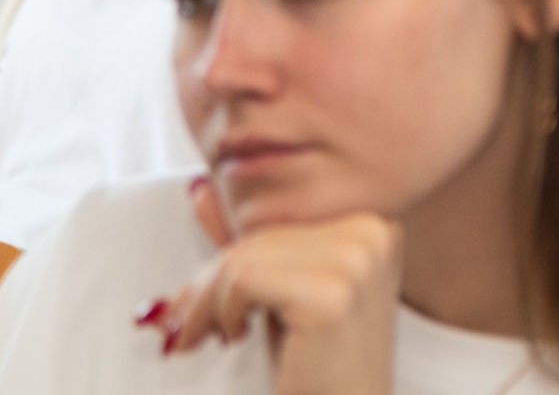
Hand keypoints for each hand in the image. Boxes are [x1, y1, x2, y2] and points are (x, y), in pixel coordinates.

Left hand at [140, 176, 402, 394]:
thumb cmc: (319, 366)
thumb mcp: (284, 290)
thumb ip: (252, 242)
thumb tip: (200, 191)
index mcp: (374, 220)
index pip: (279, 212)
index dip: (228, 253)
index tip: (195, 292)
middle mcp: (376, 229)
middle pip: (260, 230)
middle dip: (207, 282)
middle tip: (182, 323)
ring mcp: (360, 258)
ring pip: (245, 255)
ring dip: (206, 301)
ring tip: (204, 333)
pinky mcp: (333, 293)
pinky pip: (243, 280)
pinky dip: (220, 313)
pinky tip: (235, 337)